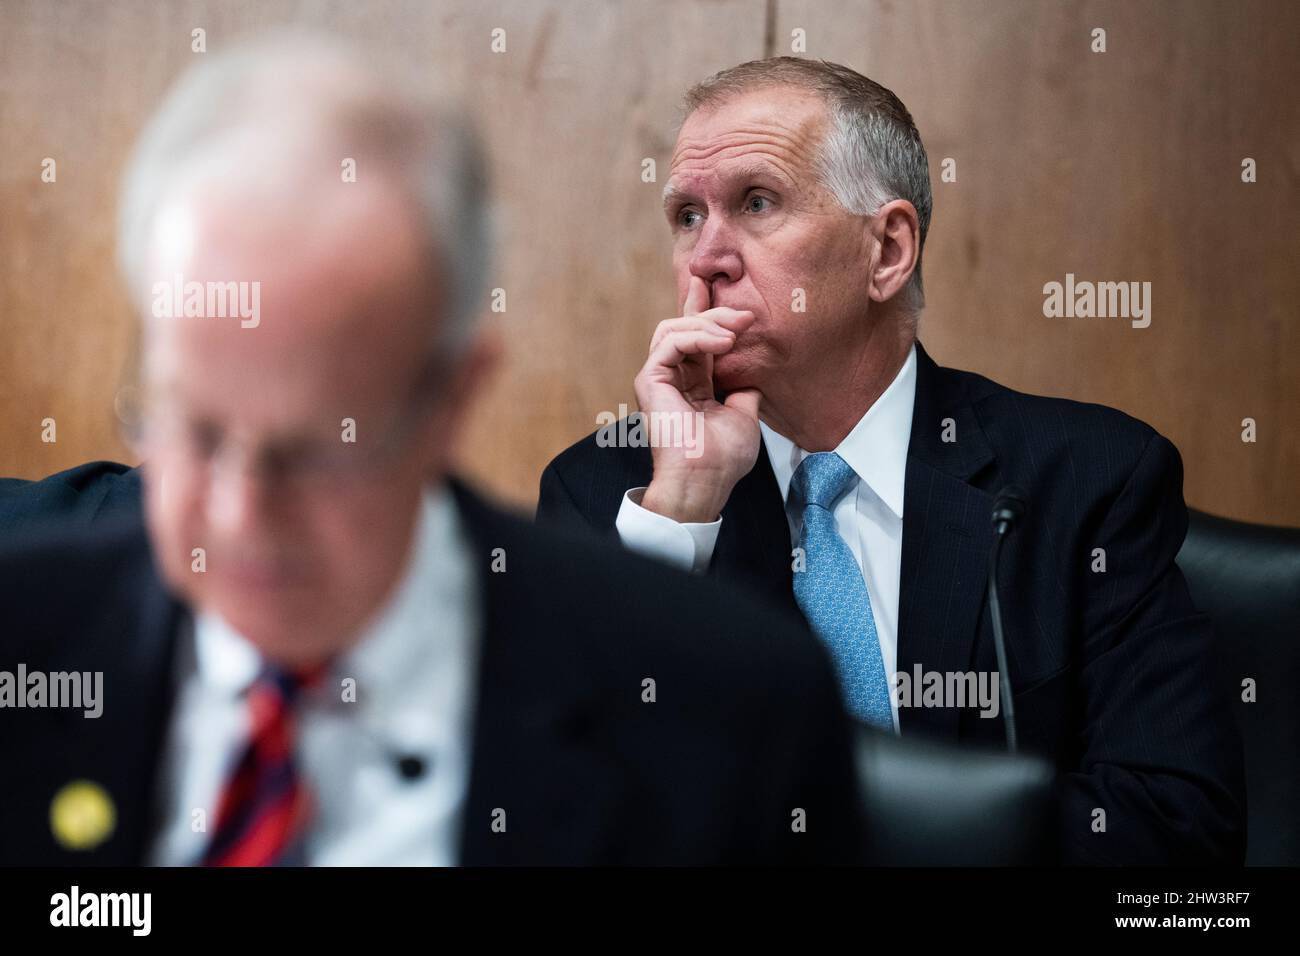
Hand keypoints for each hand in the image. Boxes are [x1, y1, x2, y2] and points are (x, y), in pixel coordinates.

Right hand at [633, 275, 761, 522]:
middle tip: (745, 313)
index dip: (709, 312)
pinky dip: (697, 335)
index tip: (724, 290)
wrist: (704, 479)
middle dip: (714, 312)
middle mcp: (672, 378)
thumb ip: (743, 388)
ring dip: (708, 322)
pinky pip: (671, 341)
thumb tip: (753, 372)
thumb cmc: (722, 458)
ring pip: (674, 328)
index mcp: (692, 385)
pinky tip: (723, 342)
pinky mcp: (650, 379)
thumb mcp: (744, 415)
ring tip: (736, 331)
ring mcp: (658, 378)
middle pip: (684, 326)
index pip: (697, 340)